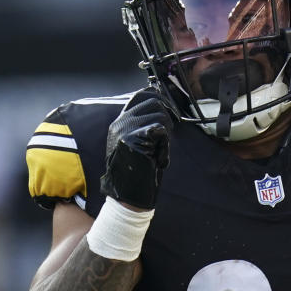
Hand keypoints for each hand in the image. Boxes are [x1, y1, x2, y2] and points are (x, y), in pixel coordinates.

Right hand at [100, 88, 173, 209]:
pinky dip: (165, 148)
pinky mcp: (131, 139)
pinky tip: (158, 160)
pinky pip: (160, 132)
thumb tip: (165, 108)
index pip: (142, 95)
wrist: (128, 194)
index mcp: (120, 122)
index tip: (170, 112)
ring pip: (160, 116)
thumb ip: (147, 127)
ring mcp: (124, 130)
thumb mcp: (142, 144)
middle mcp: (120, 123)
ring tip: (158, 154)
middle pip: (154, 102)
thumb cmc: (139, 171)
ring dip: (166, 136)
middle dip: (166, 118)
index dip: (159, 99)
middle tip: (164, 140)